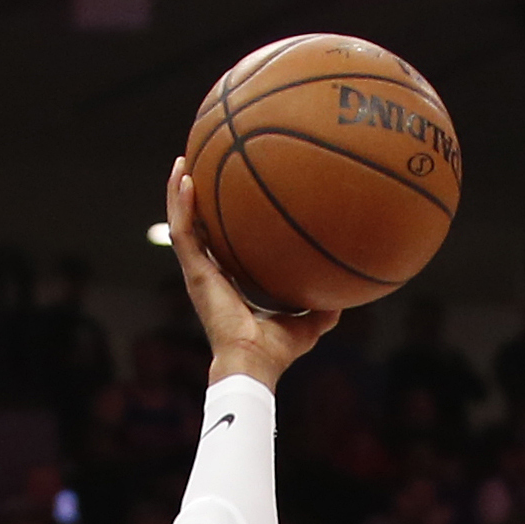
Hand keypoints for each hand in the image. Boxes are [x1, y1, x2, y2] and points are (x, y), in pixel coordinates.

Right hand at [163, 157, 339, 388]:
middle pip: (196, 229)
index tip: (223, 199)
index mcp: (227, 285)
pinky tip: (186, 177)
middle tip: (197, 166)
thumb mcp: (308, 324)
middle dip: (193, 199)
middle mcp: (208, 275)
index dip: (217, 224)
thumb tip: (346, 293)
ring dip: (179, 192)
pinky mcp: (194, 273)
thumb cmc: (276, 351)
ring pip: (181, 223)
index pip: (219, 247)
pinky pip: (183, 231)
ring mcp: (198, 273)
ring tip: (182, 160)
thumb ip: (323, 308)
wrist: (254, 363)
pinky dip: (181, 204)